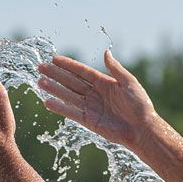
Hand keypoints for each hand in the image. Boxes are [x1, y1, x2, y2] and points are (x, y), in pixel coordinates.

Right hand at [36, 50, 155, 148]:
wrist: (142, 129)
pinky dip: (60, 108)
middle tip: (41, 68)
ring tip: (40, 82)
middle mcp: (95, 94)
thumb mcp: (129, 83)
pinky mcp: (89, 121)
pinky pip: (71, 113)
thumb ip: (115, 68)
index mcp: (104, 83)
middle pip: (71, 82)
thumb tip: (106, 52)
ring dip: (54, 89)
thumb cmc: (140, 105)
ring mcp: (91, 107)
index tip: (54, 59)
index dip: (68, 65)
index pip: (82, 71)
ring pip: (68, 96)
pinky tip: (47, 102)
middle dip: (56, 75)